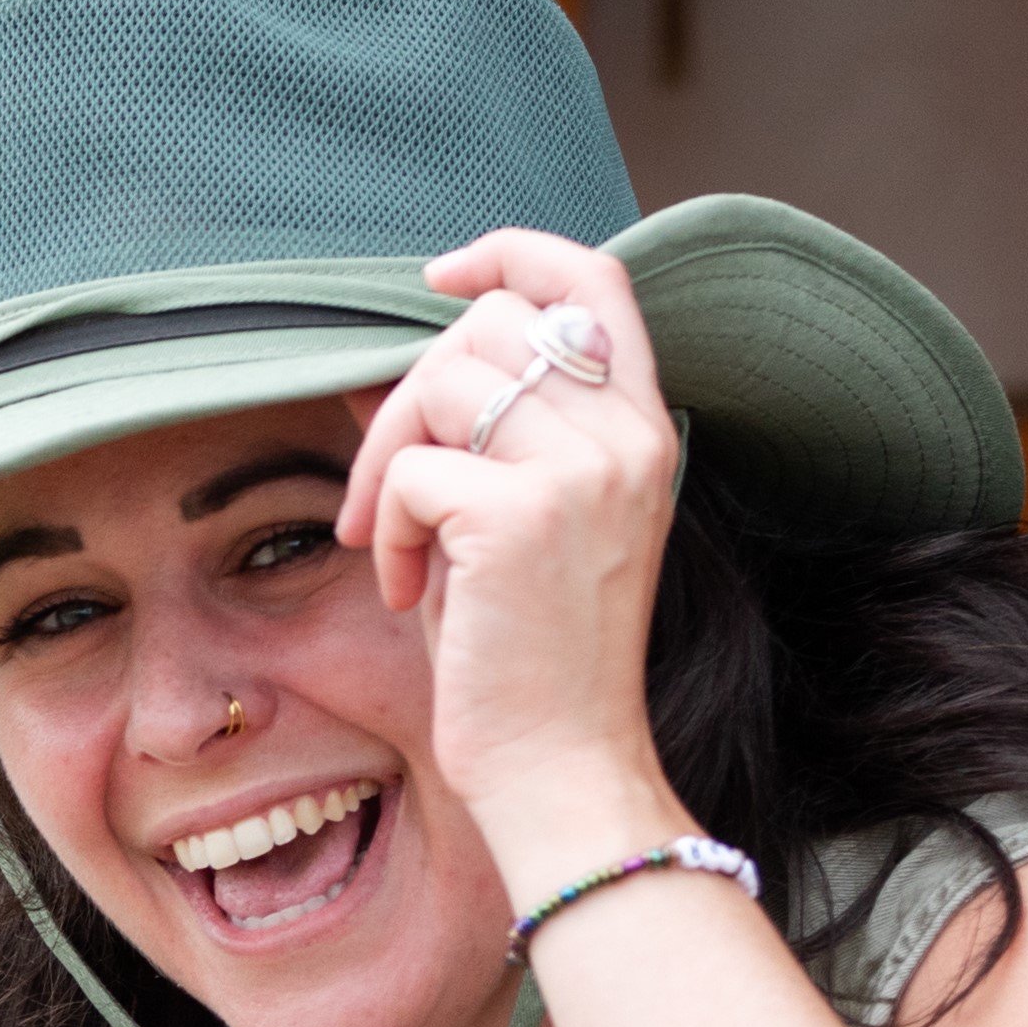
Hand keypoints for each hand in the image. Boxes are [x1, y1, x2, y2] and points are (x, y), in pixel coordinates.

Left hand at [342, 234, 687, 870]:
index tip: (441, 277)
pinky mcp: (523, 516)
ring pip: (443, 376)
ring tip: (390, 543)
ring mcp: (583, 472)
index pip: (596, 278)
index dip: (513, 252)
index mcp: (643, 433)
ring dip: (387, 457)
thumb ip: (486, 438)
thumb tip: (386, 371)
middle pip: (491, 323)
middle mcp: (627, 438)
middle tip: (385, 492)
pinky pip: (413, 468)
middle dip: (409, 392)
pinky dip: (384, 527)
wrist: (564, 774)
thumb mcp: (519, 526)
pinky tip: (402, 591)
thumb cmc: (535, 666)